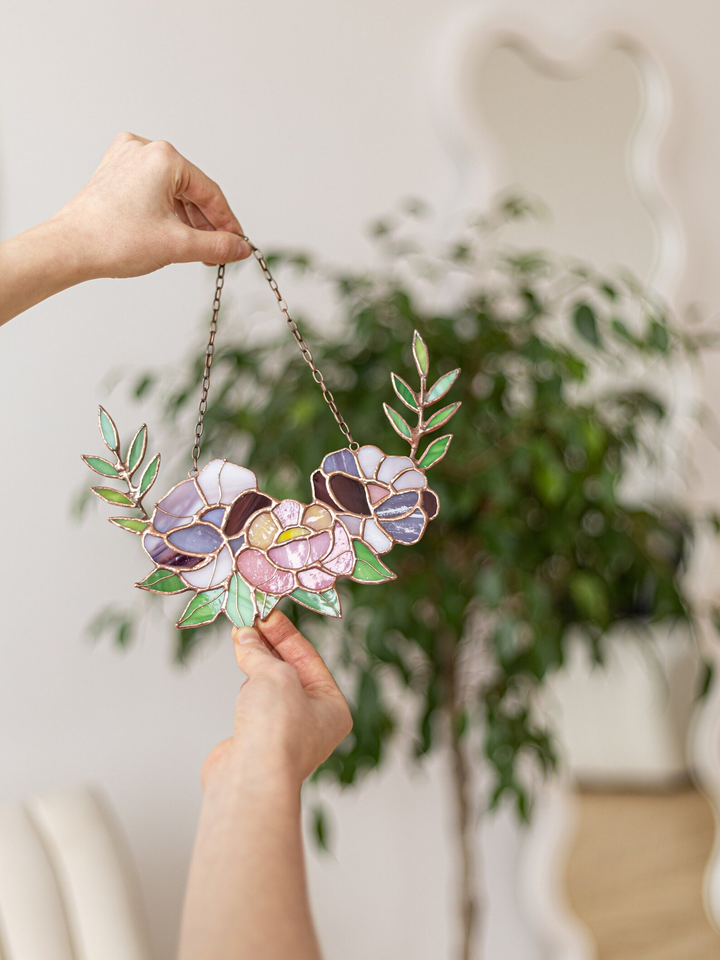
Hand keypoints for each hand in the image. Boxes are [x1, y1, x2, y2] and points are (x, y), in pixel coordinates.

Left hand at [49, 131, 251, 280]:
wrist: (69, 249)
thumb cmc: (113, 239)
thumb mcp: (178, 245)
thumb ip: (217, 245)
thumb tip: (239, 248)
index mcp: (164, 157)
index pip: (211, 193)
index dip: (228, 223)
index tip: (236, 244)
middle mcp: (144, 150)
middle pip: (191, 190)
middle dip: (206, 224)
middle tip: (216, 252)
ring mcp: (126, 159)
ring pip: (172, 191)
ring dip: (187, 220)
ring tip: (194, 249)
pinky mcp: (114, 173)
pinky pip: (152, 191)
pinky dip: (165, 212)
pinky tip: (170, 234)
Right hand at [202, 612, 352, 792]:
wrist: (250, 777)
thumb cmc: (277, 730)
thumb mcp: (275, 675)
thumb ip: (260, 653)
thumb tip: (246, 636)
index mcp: (333, 708)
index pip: (310, 659)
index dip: (286, 634)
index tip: (267, 616)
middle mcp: (313, 722)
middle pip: (291, 673)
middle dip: (269, 647)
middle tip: (250, 623)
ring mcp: (285, 734)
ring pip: (272, 689)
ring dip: (258, 664)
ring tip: (242, 639)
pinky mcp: (259, 742)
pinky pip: (256, 706)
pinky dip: (248, 688)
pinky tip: (242, 677)